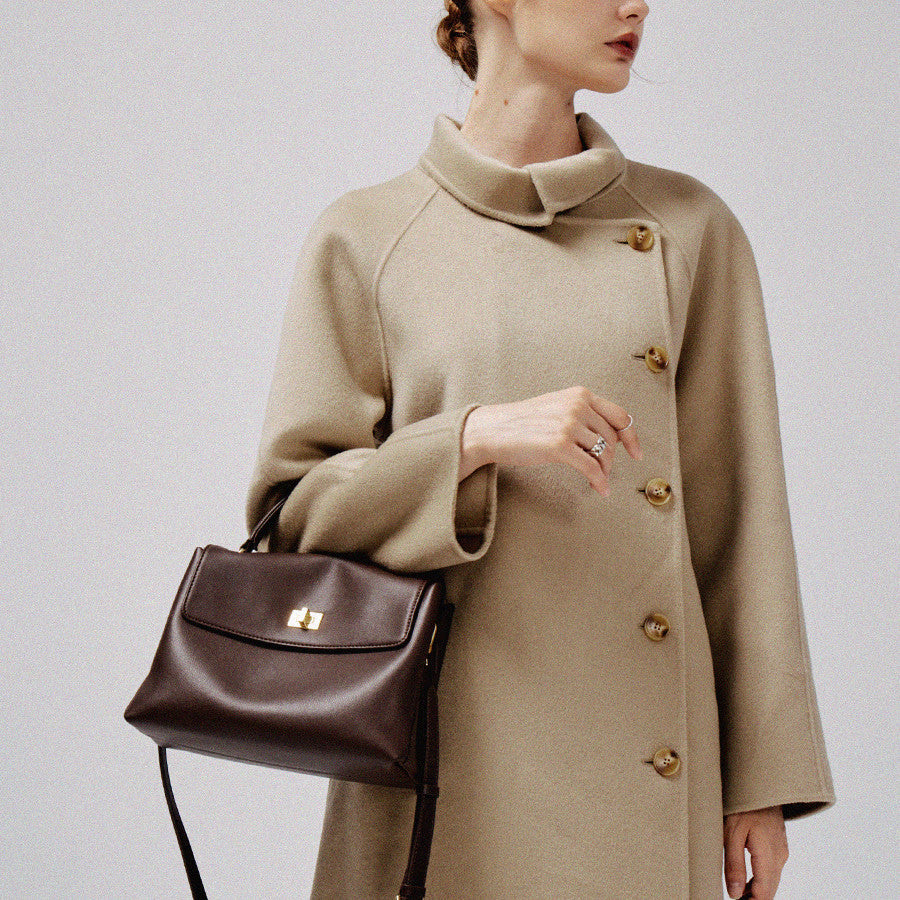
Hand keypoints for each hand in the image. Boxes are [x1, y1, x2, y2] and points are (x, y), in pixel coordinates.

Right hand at [458, 386, 641, 494]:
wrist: (492, 430)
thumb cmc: (521, 422)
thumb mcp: (555, 406)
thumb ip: (580, 413)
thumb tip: (605, 437)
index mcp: (579, 394)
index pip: (619, 415)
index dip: (631, 437)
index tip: (636, 453)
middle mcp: (577, 406)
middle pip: (612, 437)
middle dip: (611, 458)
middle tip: (604, 471)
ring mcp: (569, 425)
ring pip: (604, 453)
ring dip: (604, 470)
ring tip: (597, 479)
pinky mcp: (560, 446)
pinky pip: (591, 467)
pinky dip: (599, 481)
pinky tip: (600, 489)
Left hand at [723, 805, 788, 898]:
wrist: (760, 785)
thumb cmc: (743, 805)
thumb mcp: (731, 833)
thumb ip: (734, 864)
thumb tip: (735, 894)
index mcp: (769, 854)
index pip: (764, 892)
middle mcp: (779, 856)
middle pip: (770, 889)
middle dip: (754, 899)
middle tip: (735, 898)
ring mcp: (781, 851)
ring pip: (772, 881)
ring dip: (757, 891)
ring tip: (738, 893)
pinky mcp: (778, 846)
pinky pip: (772, 870)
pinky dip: (761, 879)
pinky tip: (746, 881)